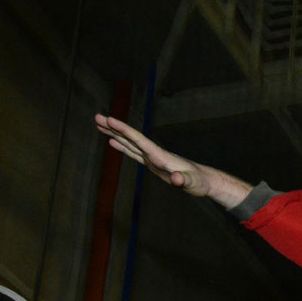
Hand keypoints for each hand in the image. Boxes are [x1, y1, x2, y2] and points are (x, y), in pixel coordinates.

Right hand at [95, 114, 252, 207]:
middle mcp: (155, 154)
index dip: (124, 130)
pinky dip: (123, 146)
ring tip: (99, 124)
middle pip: (131, 138)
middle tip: (97, 116)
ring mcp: (152, 158)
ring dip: (115, 133)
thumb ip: (184, 181)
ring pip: (130, 143)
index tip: (110, 119)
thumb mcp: (192, 183)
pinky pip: (134, 152)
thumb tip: (176, 179)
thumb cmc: (199, 182)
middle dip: (114, 127)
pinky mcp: (152, 163)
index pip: (139, 140)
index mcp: (161, 156)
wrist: (205, 180)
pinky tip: (113, 141)